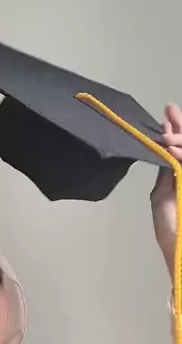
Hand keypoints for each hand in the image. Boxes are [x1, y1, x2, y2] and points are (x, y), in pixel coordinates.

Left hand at [151, 103, 181, 278]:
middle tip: (170, 111)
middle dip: (179, 129)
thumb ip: (167, 176)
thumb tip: (164, 152)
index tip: (168, 114)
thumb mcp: (163, 200)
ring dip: (181, 141)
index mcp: (178, 179)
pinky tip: (175, 151)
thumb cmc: (172, 232)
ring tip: (169, 135)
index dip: (175, 132)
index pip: (178, 150)